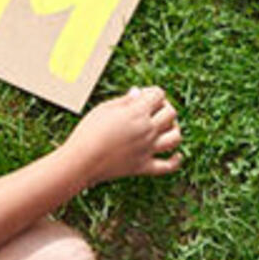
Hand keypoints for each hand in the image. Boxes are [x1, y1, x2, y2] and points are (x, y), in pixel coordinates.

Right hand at [66, 87, 181, 184]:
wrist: (80, 162)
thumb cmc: (87, 132)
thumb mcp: (104, 109)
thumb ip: (125, 100)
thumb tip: (139, 92)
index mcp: (137, 112)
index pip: (159, 94)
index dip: (153, 92)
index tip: (144, 96)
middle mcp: (147, 130)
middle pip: (171, 113)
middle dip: (165, 107)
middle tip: (154, 110)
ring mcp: (148, 149)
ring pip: (176, 137)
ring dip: (175, 129)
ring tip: (167, 128)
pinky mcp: (144, 167)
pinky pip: (168, 166)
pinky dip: (176, 161)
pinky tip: (177, 155)